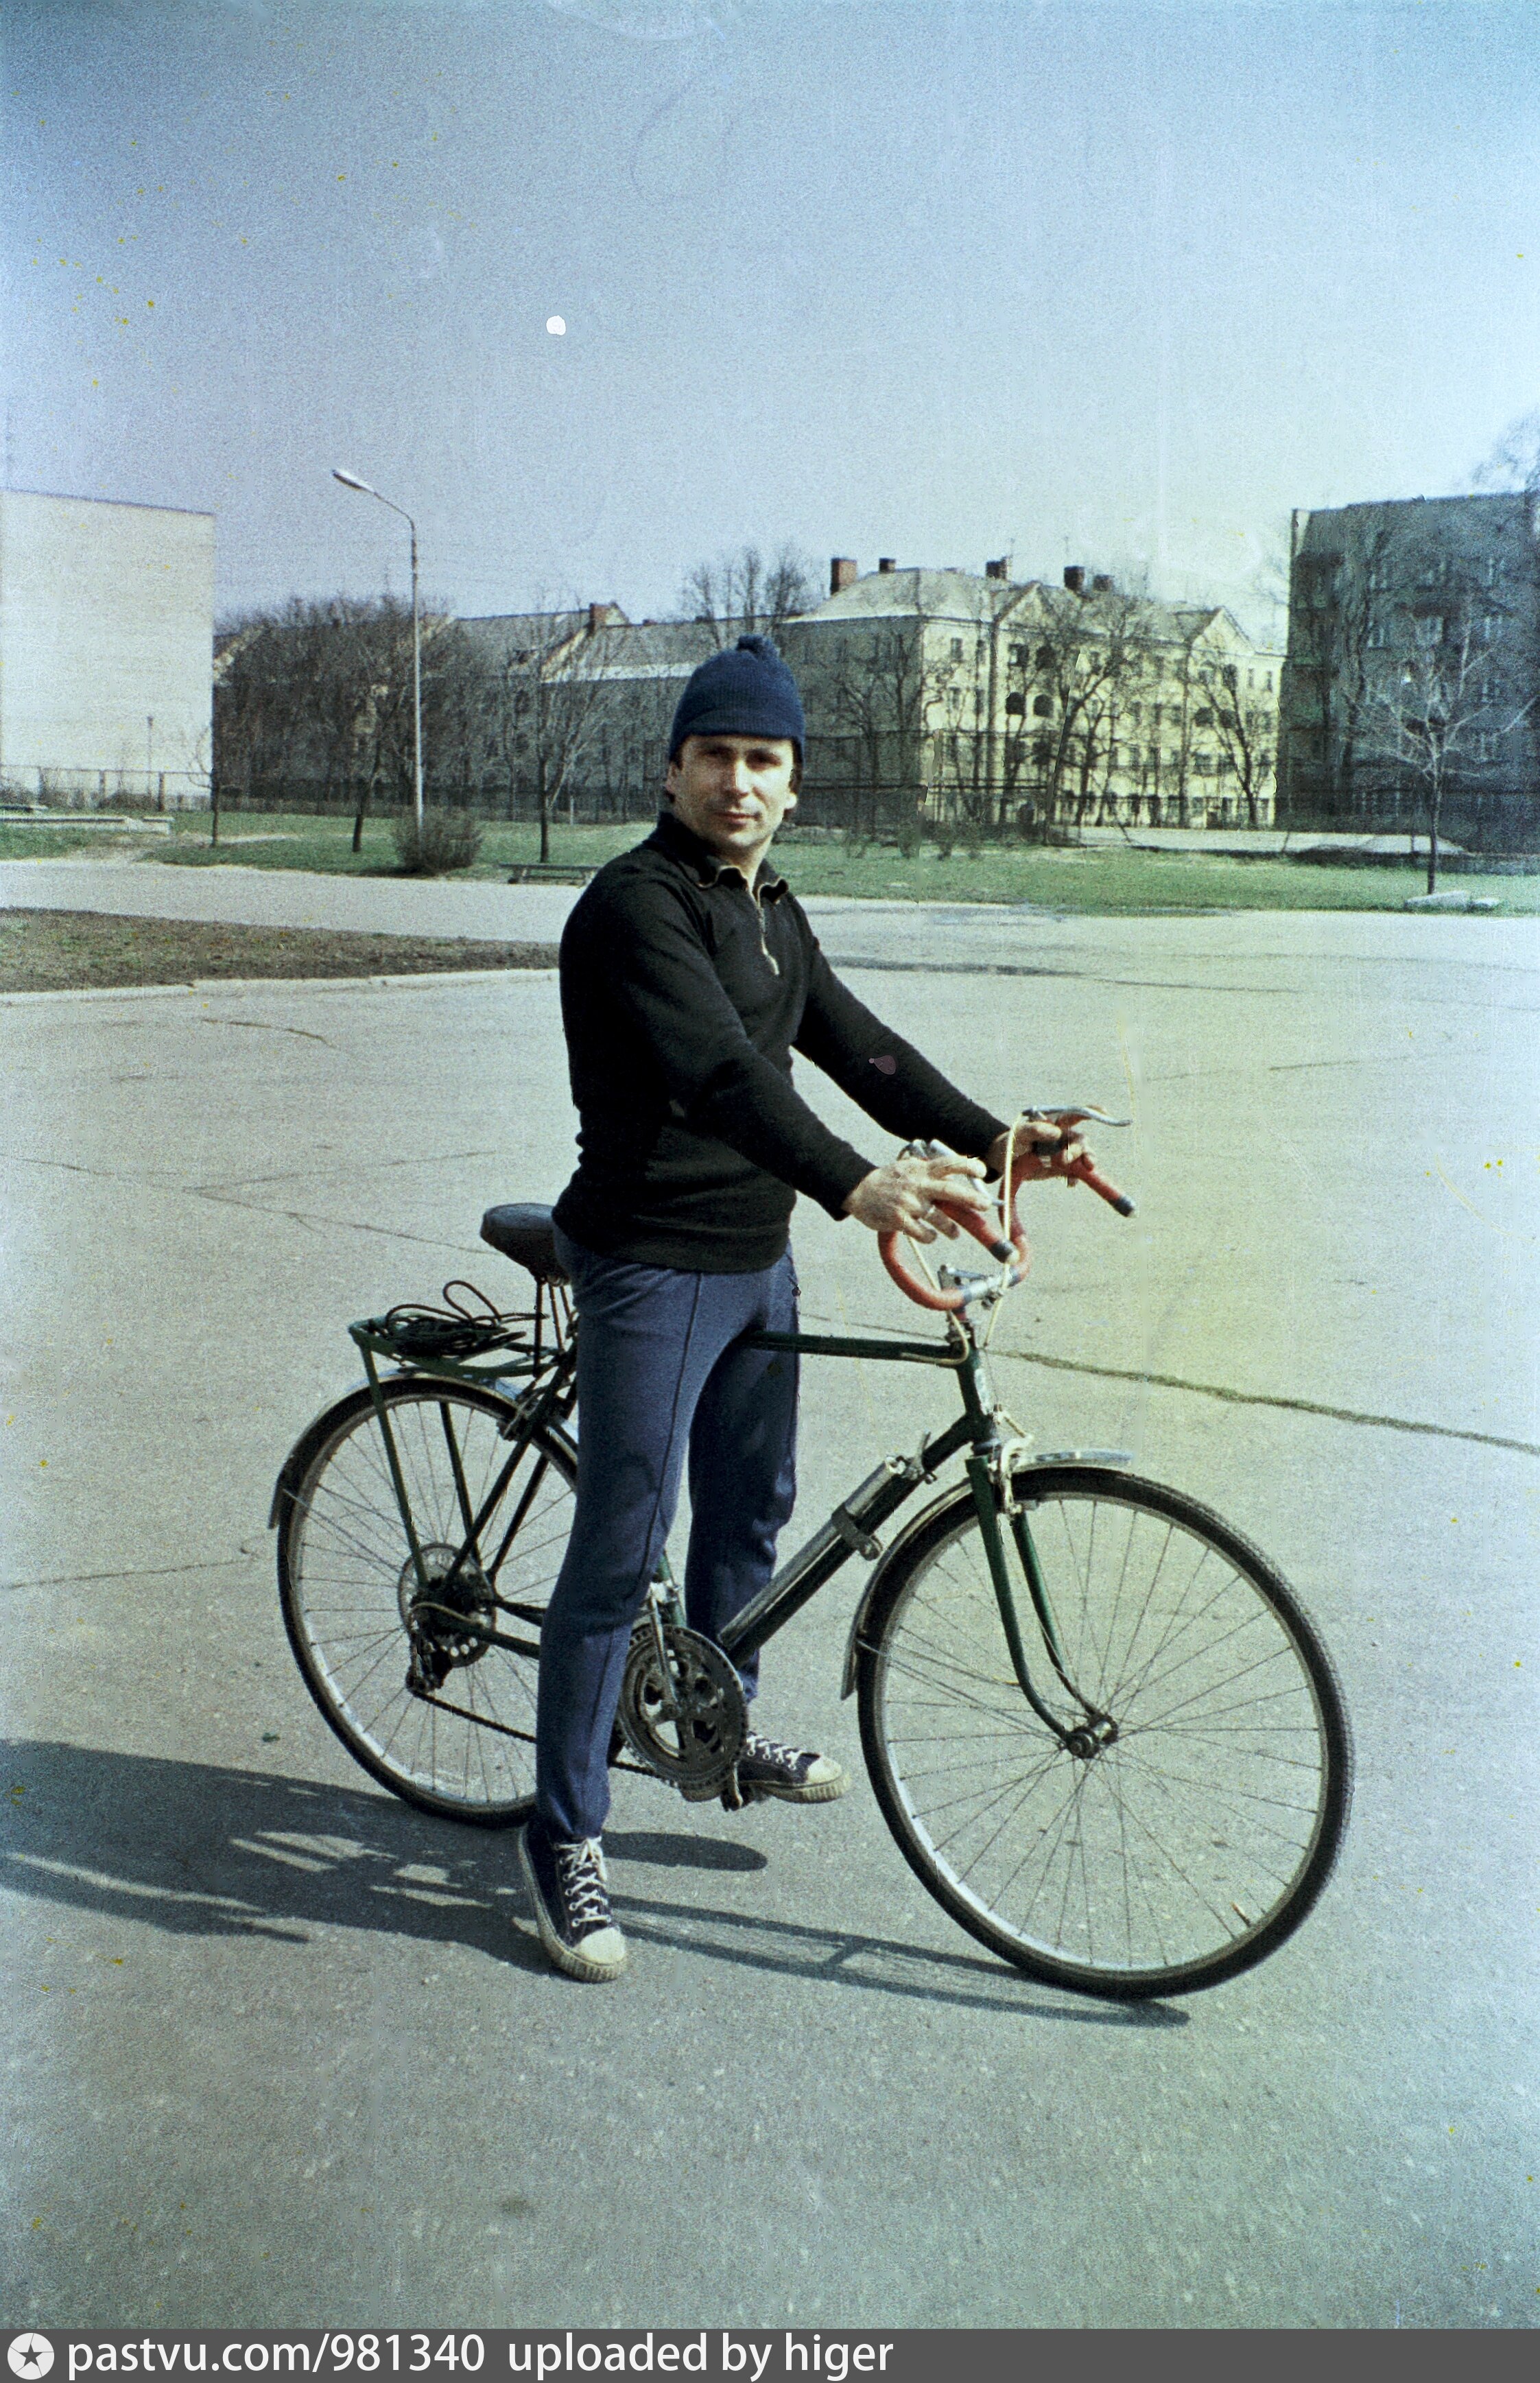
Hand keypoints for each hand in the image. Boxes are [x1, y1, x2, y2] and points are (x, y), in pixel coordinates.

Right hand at [843, 1151, 991, 1239]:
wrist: (860, 1190)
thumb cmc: (890, 1180)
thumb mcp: (910, 1168)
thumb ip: (931, 1171)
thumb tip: (959, 1173)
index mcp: (922, 1170)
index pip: (948, 1164)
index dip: (967, 1166)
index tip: (982, 1172)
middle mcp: (917, 1184)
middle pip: (948, 1190)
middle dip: (969, 1198)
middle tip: (984, 1205)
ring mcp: (908, 1202)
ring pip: (938, 1217)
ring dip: (949, 1228)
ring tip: (954, 1233)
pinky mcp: (899, 1219)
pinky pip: (922, 1233)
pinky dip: (929, 1236)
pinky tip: (930, 1236)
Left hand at [986, 1116, 1087, 1183]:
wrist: (1005, 1162)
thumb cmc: (1012, 1142)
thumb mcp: (1018, 1135)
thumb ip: (1034, 1130)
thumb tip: (1055, 1132)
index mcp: (1055, 1123)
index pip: (1074, 1115)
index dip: (1090, 1111)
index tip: (1104, 1111)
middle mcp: (1063, 1137)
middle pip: (1080, 1140)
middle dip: (1079, 1149)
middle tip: (1065, 1159)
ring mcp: (1064, 1153)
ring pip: (1083, 1156)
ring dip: (1086, 1161)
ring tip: (1087, 1169)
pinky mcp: (1062, 1169)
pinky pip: (1075, 1172)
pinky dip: (1076, 1177)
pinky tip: (1070, 1183)